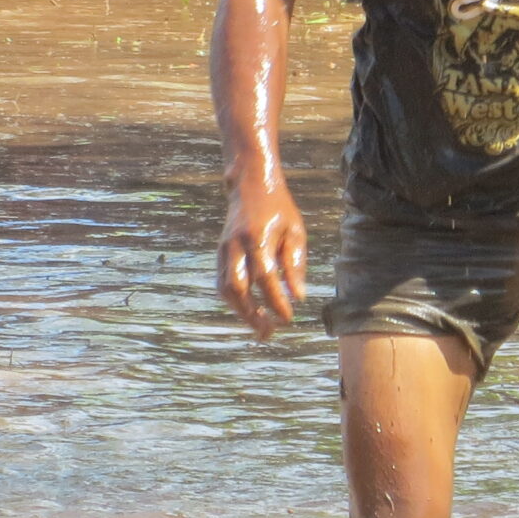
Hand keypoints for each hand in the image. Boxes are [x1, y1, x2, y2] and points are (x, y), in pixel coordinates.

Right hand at [217, 178, 308, 338]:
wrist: (250, 184)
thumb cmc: (279, 209)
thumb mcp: (295, 231)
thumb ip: (295, 264)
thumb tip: (299, 297)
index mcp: (258, 237)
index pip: (265, 276)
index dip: (276, 301)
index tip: (288, 318)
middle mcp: (236, 244)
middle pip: (238, 287)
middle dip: (252, 314)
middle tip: (269, 333)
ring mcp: (224, 249)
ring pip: (225, 288)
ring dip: (240, 312)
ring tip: (260, 327)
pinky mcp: (219, 252)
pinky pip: (221, 282)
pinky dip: (233, 301)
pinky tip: (248, 311)